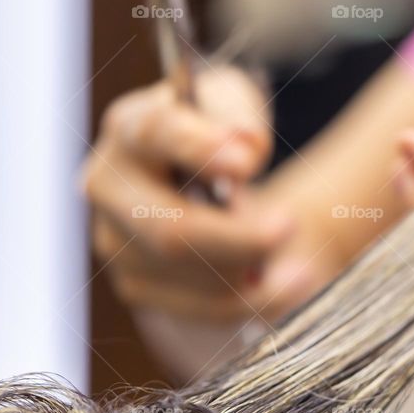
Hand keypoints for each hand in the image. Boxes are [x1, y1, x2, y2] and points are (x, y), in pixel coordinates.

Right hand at [81, 65, 308, 322]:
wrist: (202, 179)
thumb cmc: (216, 133)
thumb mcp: (233, 105)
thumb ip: (238, 117)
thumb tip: (244, 151)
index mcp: (129, 127)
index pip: (154, 135)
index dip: (199, 149)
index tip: (247, 163)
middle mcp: (109, 187)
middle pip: (169, 230)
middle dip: (238, 239)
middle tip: (290, 227)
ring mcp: (116, 242)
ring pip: (193, 276)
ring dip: (255, 269)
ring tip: (304, 264)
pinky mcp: (137, 284)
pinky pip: (204, 307)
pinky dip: (257, 300)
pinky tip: (294, 284)